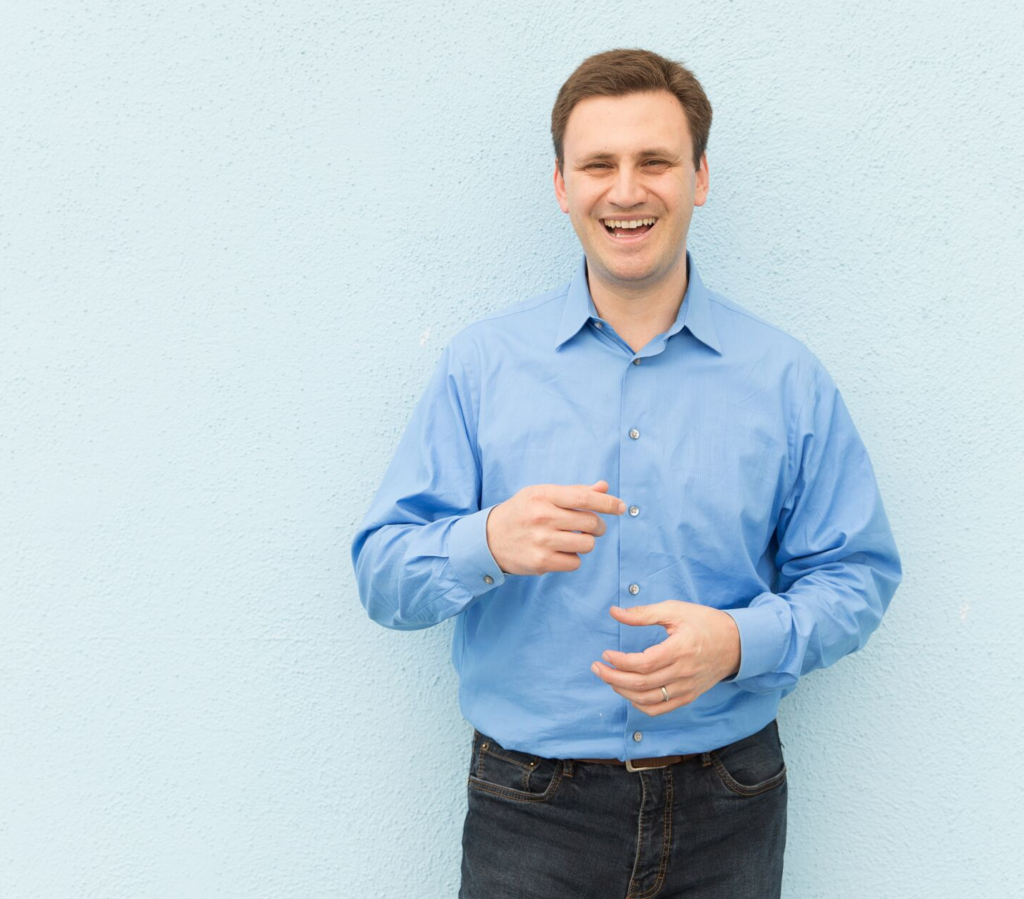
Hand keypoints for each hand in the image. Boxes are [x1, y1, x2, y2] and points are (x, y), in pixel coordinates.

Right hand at [485, 480, 625, 575]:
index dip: (608, 503)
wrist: (488, 539)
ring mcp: (541, 541)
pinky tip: (560, 552)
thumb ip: (574, 492)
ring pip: (586, 544)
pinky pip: (575, 562)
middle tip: (592, 526)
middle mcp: (542, 516)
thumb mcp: (542, 494)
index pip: (584, 498)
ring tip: (573, 539)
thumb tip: (604, 487)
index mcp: (543, 495)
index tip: (621, 507)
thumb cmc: (521, 513)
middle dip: (598, 526)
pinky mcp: (540, 562)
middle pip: (591, 522)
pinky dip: (573, 558)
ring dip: (586, 542)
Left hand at [590, 601, 740, 715]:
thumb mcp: (674, 610)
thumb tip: (614, 612)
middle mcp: (683, 672)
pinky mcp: (688, 696)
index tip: (606, 654)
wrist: (736, 643)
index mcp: (680, 649)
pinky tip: (628, 693)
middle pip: (642, 684)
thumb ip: (643, 614)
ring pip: (648, 700)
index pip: (644, 663)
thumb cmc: (704, 622)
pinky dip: (641, 705)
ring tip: (609, 679)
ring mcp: (687, 688)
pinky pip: (661, 708)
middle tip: (596, 668)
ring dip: (623, 692)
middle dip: (613, 678)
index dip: (620, 662)